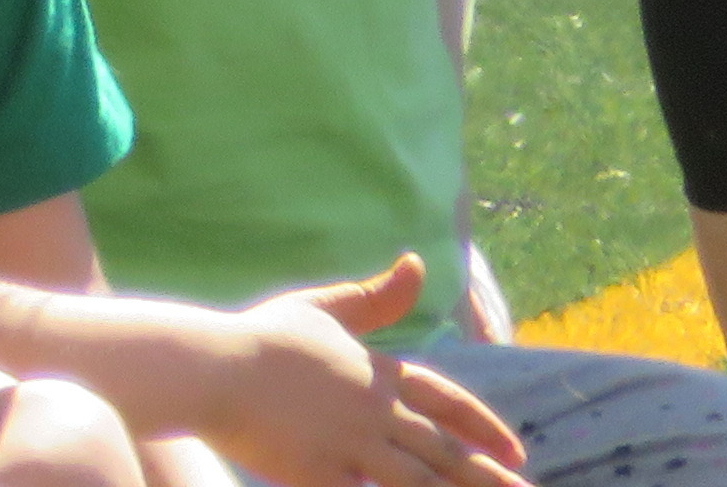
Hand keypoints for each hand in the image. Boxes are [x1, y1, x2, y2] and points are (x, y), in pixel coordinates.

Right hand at [134, 258, 528, 486]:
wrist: (210, 366)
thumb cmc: (260, 338)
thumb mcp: (322, 309)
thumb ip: (373, 296)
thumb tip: (417, 262)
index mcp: (376, 373)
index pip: (445, 401)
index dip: (483, 425)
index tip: (516, 449)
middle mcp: (373, 411)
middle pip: (443, 450)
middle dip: (488, 475)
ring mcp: (349, 445)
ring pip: (418, 481)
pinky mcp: (319, 474)